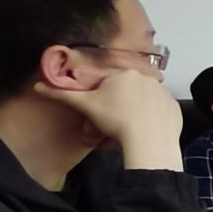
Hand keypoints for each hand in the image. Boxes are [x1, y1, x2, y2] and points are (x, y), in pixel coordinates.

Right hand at [33, 68, 183, 170]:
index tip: (102, 112)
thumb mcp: (86, 106)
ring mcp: (163, 91)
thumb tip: (38, 87)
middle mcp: (146, 77)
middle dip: (119, 104)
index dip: (102, 99)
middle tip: (114, 122)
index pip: (108, 83)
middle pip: (127, 91)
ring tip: (129, 127)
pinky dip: (153, 118)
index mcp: (123, 73)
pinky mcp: (173, 106)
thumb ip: (64, 95)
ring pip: (144, 100)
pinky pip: (160, 110)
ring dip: (136, 110)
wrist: (147, 138)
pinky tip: (146, 129)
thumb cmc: (115, 119)